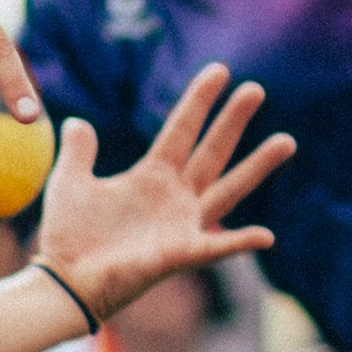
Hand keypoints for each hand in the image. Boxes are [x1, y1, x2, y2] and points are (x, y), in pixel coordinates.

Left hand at [35, 70, 293, 320]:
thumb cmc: (69, 236)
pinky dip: (240, 242)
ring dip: (257, 167)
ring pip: (228, 190)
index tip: (221, 70)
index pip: (182, 129)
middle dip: (233, 121)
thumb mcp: (71, 181)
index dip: (199, 100)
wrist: (64, 281)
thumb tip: (75, 121)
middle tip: (257, 89)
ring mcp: (182, 225)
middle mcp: (175, 197)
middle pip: (212, 152)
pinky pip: (216, 247)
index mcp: (152, 176)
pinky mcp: (180, 254)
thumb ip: (79, 151)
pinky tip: (267, 236)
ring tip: (287, 141)